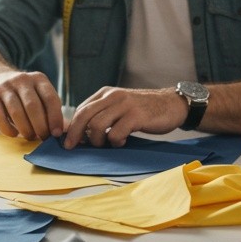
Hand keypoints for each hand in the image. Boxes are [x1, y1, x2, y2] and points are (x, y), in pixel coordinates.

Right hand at [0, 68, 63, 140]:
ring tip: (30, 136)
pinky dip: (8, 129)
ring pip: (16, 112)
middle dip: (40, 126)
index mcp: (38, 79)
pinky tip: (14, 134)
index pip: (50, 98)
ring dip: (25, 129)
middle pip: (33, 106)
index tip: (56, 133)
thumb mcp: (38, 92)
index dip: (55, 118)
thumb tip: (60, 131)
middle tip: (43, 138)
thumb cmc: (23, 93)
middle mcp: (21, 80)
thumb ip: (48, 108)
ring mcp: (4, 88)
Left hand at [63, 87, 186, 148]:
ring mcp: (125, 105)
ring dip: (97, 140)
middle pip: (84, 115)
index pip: (81, 109)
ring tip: (107, 143)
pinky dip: (115, 142)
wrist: (172, 104)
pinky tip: (123, 141)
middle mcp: (113, 96)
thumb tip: (81, 133)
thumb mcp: (121, 107)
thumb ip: (103, 115)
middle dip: (74, 134)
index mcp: (106, 93)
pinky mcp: (136, 116)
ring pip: (96, 125)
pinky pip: (115, 133)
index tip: (68, 141)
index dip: (72, 126)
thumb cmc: (145, 110)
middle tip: (72, 147)